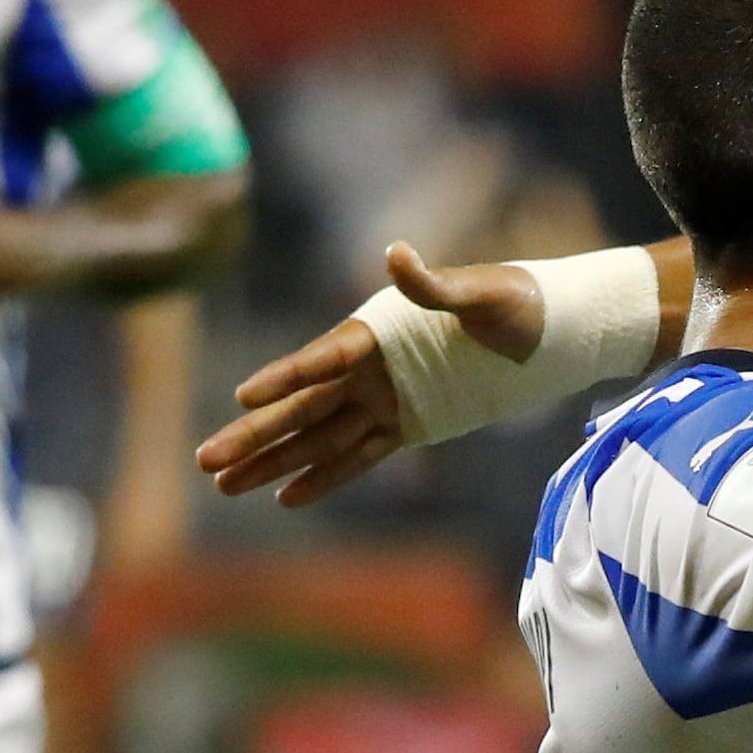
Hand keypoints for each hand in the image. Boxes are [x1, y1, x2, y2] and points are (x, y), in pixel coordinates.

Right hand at [199, 243, 543, 504]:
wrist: (548, 329)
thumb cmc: (517, 303)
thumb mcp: (481, 294)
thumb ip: (434, 285)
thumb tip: (396, 254)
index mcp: (376, 333)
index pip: (320, 360)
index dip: (282, 378)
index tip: (243, 396)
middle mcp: (369, 369)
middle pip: (300, 408)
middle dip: (253, 436)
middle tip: (204, 460)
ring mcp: (382, 400)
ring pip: (316, 440)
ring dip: (272, 464)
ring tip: (226, 485)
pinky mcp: (404, 426)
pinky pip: (355, 458)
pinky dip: (322, 478)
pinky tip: (284, 498)